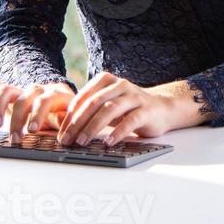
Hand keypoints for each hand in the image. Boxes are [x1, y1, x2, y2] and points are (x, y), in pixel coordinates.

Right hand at [0, 77, 74, 144]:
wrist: (60, 99)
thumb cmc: (63, 111)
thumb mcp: (68, 117)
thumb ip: (66, 120)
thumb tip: (66, 126)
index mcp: (53, 94)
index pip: (44, 100)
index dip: (37, 114)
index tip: (32, 130)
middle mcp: (36, 89)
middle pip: (23, 99)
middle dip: (17, 119)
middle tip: (15, 138)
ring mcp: (22, 90)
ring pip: (8, 91)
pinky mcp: (11, 92)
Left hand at [56, 71, 173, 147]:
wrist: (162, 109)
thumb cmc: (128, 109)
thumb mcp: (108, 105)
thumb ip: (90, 111)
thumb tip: (65, 127)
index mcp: (106, 80)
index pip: (83, 97)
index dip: (70, 116)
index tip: (61, 133)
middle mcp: (120, 85)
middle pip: (94, 103)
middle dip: (78, 122)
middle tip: (67, 139)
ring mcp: (134, 96)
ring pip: (110, 109)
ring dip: (93, 127)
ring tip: (83, 141)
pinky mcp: (146, 110)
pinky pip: (130, 120)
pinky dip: (118, 132)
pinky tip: (108, 143)